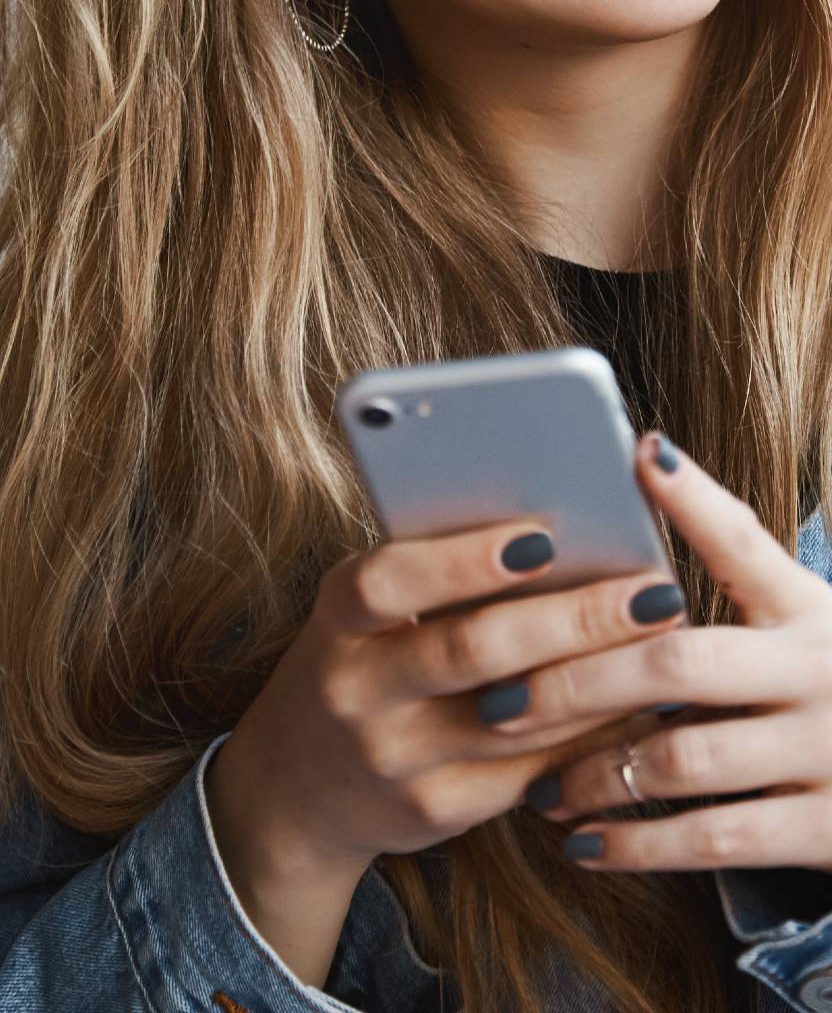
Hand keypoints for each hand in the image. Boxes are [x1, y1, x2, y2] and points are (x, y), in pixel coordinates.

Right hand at [207, 505, 688, 886]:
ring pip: (519, 719)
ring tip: (672, 643)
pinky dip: (596, 734)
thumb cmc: (357, 659)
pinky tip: (645, 705)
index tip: (545, 535)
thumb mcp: (363, 612)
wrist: (299, 785)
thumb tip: (555, 528)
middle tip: (654, 591)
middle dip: (573, 619)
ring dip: (606, 680)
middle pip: (473, 651)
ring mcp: (397, 758)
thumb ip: (432, 574)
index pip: (391, 582)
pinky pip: (533, 770)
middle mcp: (357, 690)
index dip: (464, 561)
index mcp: (338, 619)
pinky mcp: (438, 810)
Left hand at [500, 432, 831, 871]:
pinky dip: (638, 844)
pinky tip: (582, 844)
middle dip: (578, 681)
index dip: (695, 500)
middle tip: (500, 698)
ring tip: (534, 785)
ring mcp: (825, 751)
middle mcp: (818, 670)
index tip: (641, 454)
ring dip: (593, 772)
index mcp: (808, 608)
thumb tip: (641, 482)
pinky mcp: (828, 830)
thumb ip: (738, 581)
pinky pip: (714, 839)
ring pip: (682, 758)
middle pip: (679, 663)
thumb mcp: (804, 623)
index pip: (745, 542)